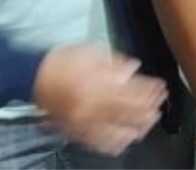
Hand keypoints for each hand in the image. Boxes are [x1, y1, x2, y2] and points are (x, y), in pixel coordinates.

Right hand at [33, 45, 166, 155]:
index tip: (161, 88)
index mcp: (97, 84)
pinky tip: (127, 138)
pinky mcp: (77, 131)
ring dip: (138, 127)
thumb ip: (114, 63)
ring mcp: (86, 121)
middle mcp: (93, 105)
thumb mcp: (90, 52)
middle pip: (129, 113)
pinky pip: (100, 142)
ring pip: (118, 130)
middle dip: (149, 109)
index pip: (132, 91)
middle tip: (160, 104)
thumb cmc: (63, 61)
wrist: (34, 76)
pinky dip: (116, 142)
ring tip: (149, 121)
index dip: (150, 91)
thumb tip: (133, 69)